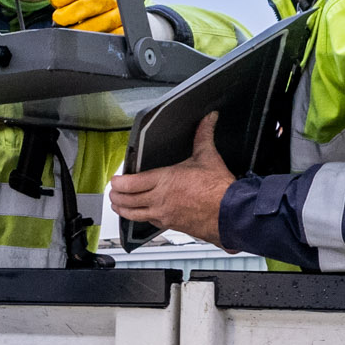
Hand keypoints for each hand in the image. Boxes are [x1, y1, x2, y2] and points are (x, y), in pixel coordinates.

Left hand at [49, 0, 120, 32]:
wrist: (110, 17)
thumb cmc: (89, 5)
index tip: (56, 0)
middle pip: (95, 3)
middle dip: (73, 12)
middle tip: (58, 18)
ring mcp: (122, 15)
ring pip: (105, 21)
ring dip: (82, 28)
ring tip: (68, 31)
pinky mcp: (124, 32)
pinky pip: (112, 36)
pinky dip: (96, 39)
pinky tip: (83, 40)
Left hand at [107, 113, 234, 241]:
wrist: (230, 213)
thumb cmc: (219, 189)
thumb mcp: (207, 156)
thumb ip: (203, 135)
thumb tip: (208, 119)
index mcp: (164, 180)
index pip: (130, 183)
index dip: (118, 182)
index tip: (115, 179)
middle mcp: (160, 199)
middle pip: (127, 201)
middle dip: (116, 196)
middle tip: (113, 193)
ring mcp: (164, 214)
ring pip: (134, 215)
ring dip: (123, 210)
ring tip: (118, 206)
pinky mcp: (171, 225)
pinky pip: (149, 223)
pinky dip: (142, 219)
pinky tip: (142, 216)